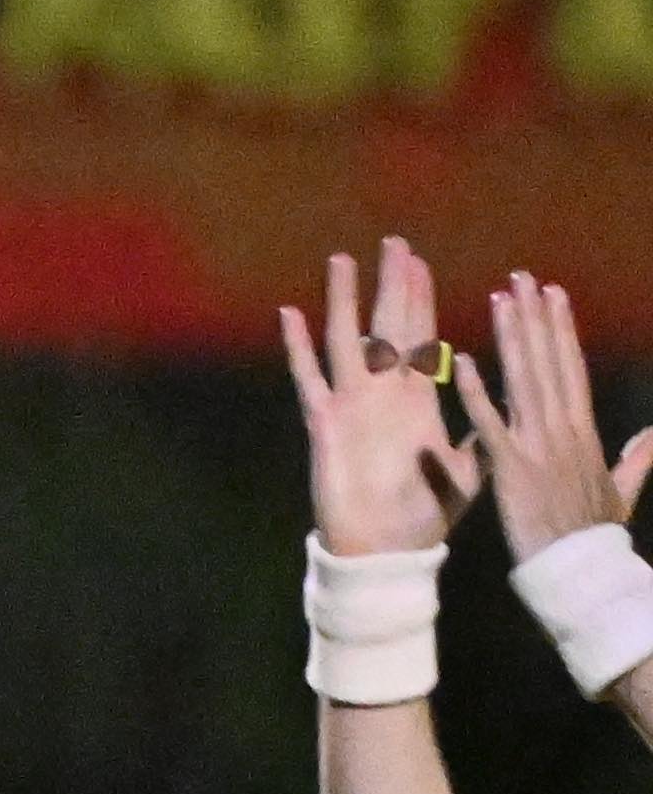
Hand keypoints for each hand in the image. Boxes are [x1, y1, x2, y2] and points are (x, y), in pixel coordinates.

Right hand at [297, 234, 475, 555]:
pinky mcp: (324, 422)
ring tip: (344, 260)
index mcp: (415, 400)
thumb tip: (503, 408)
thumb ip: (480, 435)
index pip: (418, 337)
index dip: (419, 299)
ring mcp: (351, 404)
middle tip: (394, 244)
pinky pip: (309, 377)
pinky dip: (299, 347)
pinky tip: (291, 314)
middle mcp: (382, 394)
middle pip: (387, 325)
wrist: (385, 549)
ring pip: (347, 339)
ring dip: (345, 300)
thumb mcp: (468, 469)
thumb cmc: (425, 514)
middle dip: (392, 284)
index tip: (420, 263)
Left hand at [487, 270, 648, 550]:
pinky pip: (489, 423)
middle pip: (547, 361)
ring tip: (499, 299)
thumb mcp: (622, 487)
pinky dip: (476, 392)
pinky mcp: (512, 466)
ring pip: (522, 379)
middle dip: (534, 317)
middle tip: (520, 277)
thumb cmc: (594, 532)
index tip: (553, 294)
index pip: (570, 366)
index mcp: (583, 428)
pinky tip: (462, 361)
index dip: (561, 329)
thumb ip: (637, 455)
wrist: (578, 569)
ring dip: (510, 337)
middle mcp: (563, 426)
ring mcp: (538, 444)